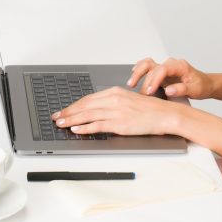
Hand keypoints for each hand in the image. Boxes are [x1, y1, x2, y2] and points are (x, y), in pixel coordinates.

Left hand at [51, 86, 182, 135]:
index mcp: (115, 92)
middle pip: (84, 106)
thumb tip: (96, 109)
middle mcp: (113, 100)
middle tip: (56, 117)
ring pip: (88, 115)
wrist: (165, 114)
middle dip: (68, 112)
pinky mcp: (120, 124)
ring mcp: (116, 112)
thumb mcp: (128, 100)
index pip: (88, 98)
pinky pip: (98, 126)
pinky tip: (76, 129)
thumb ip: (112, 102)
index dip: (73, 105)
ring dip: (71, 120)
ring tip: (61, 124)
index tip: (64, 110)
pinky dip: (85, 128)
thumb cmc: (149, 109)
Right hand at [126, 57, 213, 99]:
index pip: (162, 69)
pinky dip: (139, 70)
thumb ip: (182, 89)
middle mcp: (170, 64)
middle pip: (152, 66)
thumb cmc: (201, 86)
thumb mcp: (195, 90)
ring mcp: (165, 67)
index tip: (150, 91)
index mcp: (179, 66)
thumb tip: (168, 90)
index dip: (154, 80)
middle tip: (141, 93)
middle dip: (144, 80)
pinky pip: (147, 67)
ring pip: (147, 64)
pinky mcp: (161, 72)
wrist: (205, 84)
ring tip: (131, 83)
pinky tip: (133, 75)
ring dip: (138, 72)